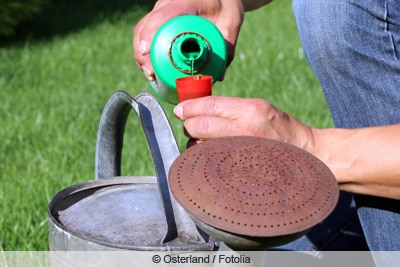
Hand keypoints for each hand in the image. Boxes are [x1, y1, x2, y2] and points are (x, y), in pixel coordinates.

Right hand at [133, 0, 244, 80]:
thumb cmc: (225, 3)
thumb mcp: (231, 21)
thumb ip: (227, 46)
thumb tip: (219, 76)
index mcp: (182, 2)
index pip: (160, 18)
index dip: (149, 37)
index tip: (147, 56)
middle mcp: (166, 4)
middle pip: (144, 27)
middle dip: (143, 54)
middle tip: (151, 74)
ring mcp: (161, 11)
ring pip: (142, 31)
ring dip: (142, 54)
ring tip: (151, 74)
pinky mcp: (161, 18)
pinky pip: (147, 33)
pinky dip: (146, 50)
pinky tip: (152, 66)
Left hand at [173, 96, 315, 150]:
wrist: (307, 155)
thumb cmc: (281, 129)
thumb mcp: (260, 108)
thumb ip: (231, 108)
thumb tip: (198, 110)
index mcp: (251, 110)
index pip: (209, 105)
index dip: (189, 107)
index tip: (180, 110)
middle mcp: (245, 130)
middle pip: (199, 126)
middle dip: (190, 125)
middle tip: (191, 126)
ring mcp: (241, 151)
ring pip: (201, 146)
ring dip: (196, 143)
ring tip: (206, 142)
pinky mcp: (239, 169)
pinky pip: (210, 162)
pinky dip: (204, 157)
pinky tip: (212, 155)